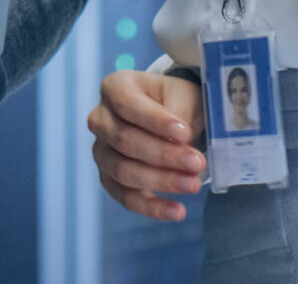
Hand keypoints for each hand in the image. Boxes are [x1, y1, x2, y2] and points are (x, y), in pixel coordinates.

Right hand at [88, 69, 205, 220]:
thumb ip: (178, 114)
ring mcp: (101, 150)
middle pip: (124, 140)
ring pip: (123, 170)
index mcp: (115, 87)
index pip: (127, 104)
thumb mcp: (182, 95)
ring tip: (193, 184)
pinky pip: (125, 197)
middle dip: (164, 155)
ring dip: (160, 180)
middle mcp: (100, 118)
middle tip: (197, 163)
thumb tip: (178, 143)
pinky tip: (178, 211)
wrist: (171, 118)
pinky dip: (152, 207)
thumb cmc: (176, 101)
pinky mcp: (109, 178)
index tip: (185, 133)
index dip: (155, 121)